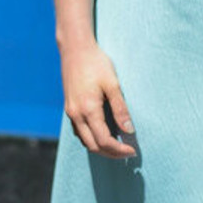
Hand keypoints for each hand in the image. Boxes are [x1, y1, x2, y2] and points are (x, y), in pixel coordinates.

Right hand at [60, 40, 135, 158]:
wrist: (75, 49)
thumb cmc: (96, 63)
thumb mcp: (113, 84)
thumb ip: (121, 109)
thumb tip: (129, 131)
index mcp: (88, 109)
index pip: (104, 140)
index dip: (119, 150)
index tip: (132, 151)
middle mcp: (76, 114)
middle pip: (93, 146)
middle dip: (111, 154)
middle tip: (127, 153)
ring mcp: (70, 112)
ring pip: (84, 140)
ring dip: (100, 148)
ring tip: (117, 147)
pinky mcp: (69, 108)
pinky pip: (79, 131)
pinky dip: (91, 138)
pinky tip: (102, 134)